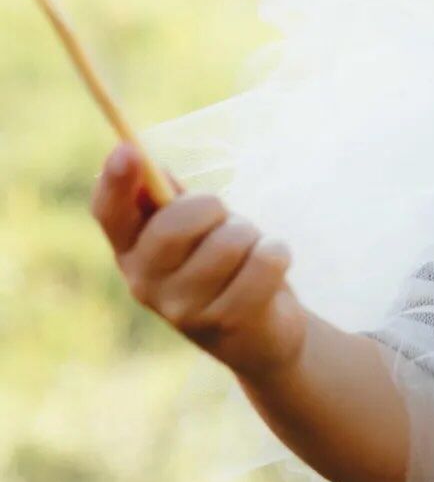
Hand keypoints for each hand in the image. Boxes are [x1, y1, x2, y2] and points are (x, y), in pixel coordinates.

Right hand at [92, 139, 307, 381]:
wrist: (260, 332)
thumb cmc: (221, 263)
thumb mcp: (194, 228)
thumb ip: (169, 199)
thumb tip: (153, 169)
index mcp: (131, 250)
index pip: (109, 213)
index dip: (115, 182)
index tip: (128, 149)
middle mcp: (144, 283)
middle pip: (173, 225)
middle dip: (212, 208)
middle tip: (224, 218)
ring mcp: (183, 309)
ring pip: (228, 242)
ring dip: (251, 234)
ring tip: (249, 250)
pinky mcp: (226, 323)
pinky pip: (264, 262)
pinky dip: (277, 253)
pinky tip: (270, 267)